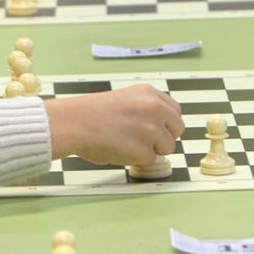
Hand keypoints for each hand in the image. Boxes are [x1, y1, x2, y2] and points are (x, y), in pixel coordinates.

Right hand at [45, 84, 183, 165]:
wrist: (75, 123)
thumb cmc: (92, 113)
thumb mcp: (126, 99)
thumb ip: (146, 109)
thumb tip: (160, 128)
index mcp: (150, 93)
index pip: (175, 111)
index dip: (165, 123)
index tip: (154, 128)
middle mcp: (155, 108)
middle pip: (177, 130)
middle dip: (163, 137)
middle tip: (142, 140)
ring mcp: (152, 129)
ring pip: (167, 147)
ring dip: (151, 150)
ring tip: (127, 144)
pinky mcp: (145, 150)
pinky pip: (150, 160)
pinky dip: (138, 159)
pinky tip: (121, 150)